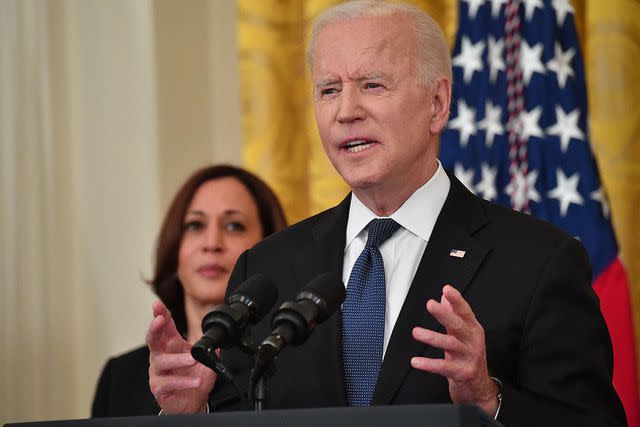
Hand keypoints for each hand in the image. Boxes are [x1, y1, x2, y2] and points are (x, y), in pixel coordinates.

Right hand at [147, 301, 216, 413]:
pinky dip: (183, 382)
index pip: (165, 327)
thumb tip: (218, 338)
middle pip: (153, 339)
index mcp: (171, 345)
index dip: (160, 314)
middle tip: (160, 320)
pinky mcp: (159, 387)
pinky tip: (195, 382)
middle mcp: (161, 356)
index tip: (157, 305)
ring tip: (192, 360)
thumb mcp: (205, 361)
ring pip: (163, 362)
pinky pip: (169, 383)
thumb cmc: (194, 379)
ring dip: (178, 359)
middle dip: (155, 328)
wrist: (191, 402)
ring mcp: (158, 372)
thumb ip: (210, 348)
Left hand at [410, 285, 498, 415]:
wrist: (479, 388)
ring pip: (450, 345)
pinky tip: (416, 361)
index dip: (457, 300)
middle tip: (430, 304)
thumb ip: (454, 316)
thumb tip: (444, 298)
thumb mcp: (463, 335)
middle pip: (458, 325)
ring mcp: (469, 358)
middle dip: (444, 314)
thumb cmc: (469, 358)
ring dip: (432, 337)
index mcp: (473, 330)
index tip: (447, 289)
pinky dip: (428, 364)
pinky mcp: (463, 373)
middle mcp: (473, 342)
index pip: (465, 312)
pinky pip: (443, 368)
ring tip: (417, 332)